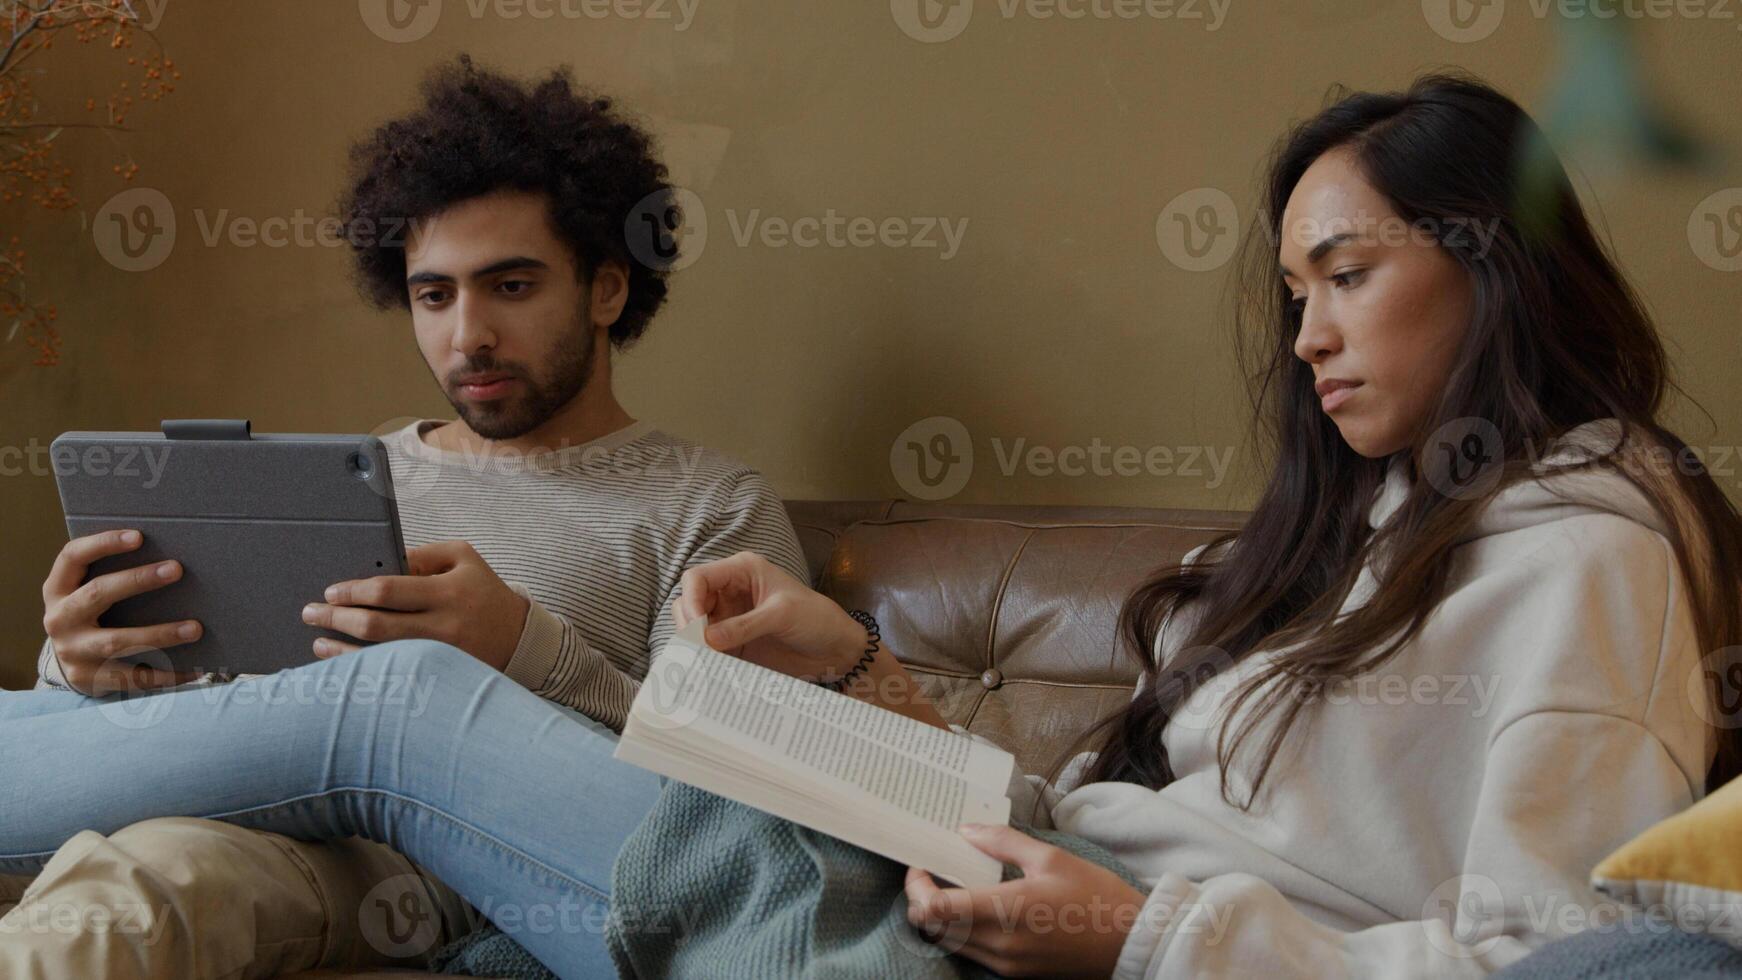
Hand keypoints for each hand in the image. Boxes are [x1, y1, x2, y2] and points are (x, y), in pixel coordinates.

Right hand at [40, 529, 203, 694]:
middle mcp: (60, 619)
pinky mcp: (91, 678)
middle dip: (137, 580)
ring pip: (117, 641)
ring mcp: (73, 651)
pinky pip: (133, 677)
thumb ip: (113, 574)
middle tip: (176, 569)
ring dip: (159, 634)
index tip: (139, 536)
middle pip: (97, 594)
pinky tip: (194, 669)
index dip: (103, 543)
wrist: (71, 666)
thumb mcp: (89, 593)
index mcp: (58, 589)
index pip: (72, 556)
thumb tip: (172, 560)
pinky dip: (167, 674)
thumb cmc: (93, 616)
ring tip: (196, 628)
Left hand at [300, 540, 529, 669]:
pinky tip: (342, 661)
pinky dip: (362, 667)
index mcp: (449, 590)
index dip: (353, 591)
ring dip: (342, 649)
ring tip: (318, 640)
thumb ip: (420, 555)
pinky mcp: (438, 676)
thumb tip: (376, 564)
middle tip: (310, 612)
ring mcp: (441, 656)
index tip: (331, 592)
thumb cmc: (483, 591)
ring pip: (379, 655)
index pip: (389, 590)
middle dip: (336, 618)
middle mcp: (445, 625)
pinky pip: (390, 673)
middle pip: (377, 625)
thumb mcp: (462, 557)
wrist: (519, 638)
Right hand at [672, 551, 866, 680]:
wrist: (837, 649)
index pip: (698, 578)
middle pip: (689, 602)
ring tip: (701, 662)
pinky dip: (703, 659)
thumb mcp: (782, 615)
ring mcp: (729, 619)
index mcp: (741, 571)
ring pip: (694, 628)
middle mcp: (730, 592)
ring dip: (693, 644)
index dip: (691, 600)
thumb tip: (706, 640)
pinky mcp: (733, 644)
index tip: (696, 628)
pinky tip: (707, 670)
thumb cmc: (817, 618)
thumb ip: (744, 625)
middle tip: (697, 649)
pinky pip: (708, 650)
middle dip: (688, 624)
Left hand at [904, 824, 1145, 978]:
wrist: (1131, 943)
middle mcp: (998, 944)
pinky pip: (972, 953)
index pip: (933, 909)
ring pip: (949, 944)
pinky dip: (961, 932)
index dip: (915, 888)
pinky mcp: (1014, 974)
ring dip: (940, 918)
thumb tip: (965, 830)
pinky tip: (976, 909)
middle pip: (932, 929)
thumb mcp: (1051, 858)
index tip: (920, 866)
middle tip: (931, 873)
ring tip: (952, 888)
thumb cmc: (1095, 895)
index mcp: (1005, 910)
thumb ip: (1002, 842)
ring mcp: (1005, 963)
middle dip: (922, 900)